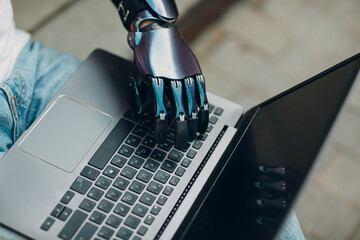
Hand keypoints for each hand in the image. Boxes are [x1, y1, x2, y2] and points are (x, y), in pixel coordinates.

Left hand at [126, 22, 208, 148]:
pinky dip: (203, 114)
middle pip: (180, 113)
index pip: (160, 112)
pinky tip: (202, 126)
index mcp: (156, 80)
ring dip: (192, 126)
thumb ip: (137, 95)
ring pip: (193, 107)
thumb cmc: (144, 55)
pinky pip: (203, 97)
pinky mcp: (197, 74)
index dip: (160, 129)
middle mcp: (174, 80)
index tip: (160, 139)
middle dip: (180, 133)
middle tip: (178, 146)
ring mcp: (188, 76)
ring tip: (190, 140)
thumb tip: (141, 114)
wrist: (159, 30)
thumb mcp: (135, 74)